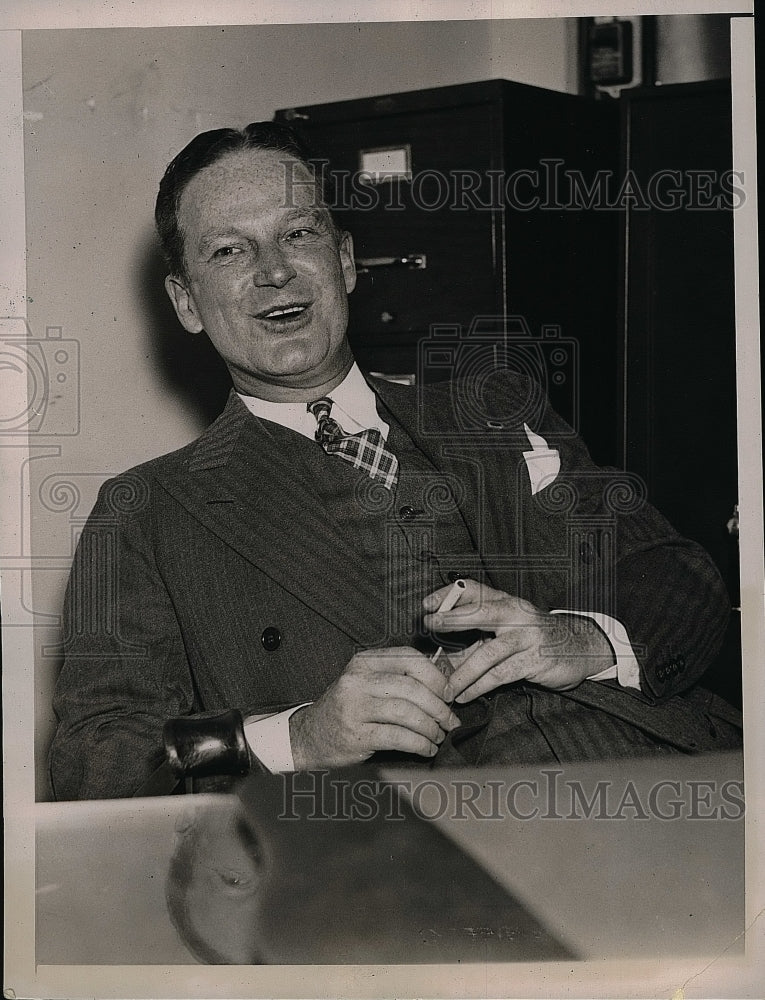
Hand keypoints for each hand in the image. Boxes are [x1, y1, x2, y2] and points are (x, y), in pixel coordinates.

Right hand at [289, 647, 460, 769]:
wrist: (309, 737)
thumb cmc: (348, 710)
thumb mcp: (366, 684)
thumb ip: (397, 679)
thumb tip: (445, 684)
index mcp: (364, 662)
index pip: (409, 658)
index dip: (436, 676)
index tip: (450, 693)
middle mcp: (357, 680)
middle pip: (412, 687)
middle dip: (439, 707)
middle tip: (450, 721)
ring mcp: (354, 707)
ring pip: (407, 712)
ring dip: (431, 727)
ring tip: (438, 736)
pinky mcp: (355, 735)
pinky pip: (398, 737)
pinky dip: (419, 744)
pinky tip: (426, 749)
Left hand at [423, 581, 613, 702]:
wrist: (578, 647)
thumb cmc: (532, 638)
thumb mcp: (504, 630)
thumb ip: (473, 640)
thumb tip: (438, 656)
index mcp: (504, 601)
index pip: (472, 589)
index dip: (447, 595)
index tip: (426, 606)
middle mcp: (515, 613)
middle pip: (480, 612)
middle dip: (453, 619)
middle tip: (429, 625)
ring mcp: (527, 636)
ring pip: (488, 653)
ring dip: (462, 672)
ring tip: (445, 688)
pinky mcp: (535, 660)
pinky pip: (501, 675)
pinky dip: (479, 687)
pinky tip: (465, 696)